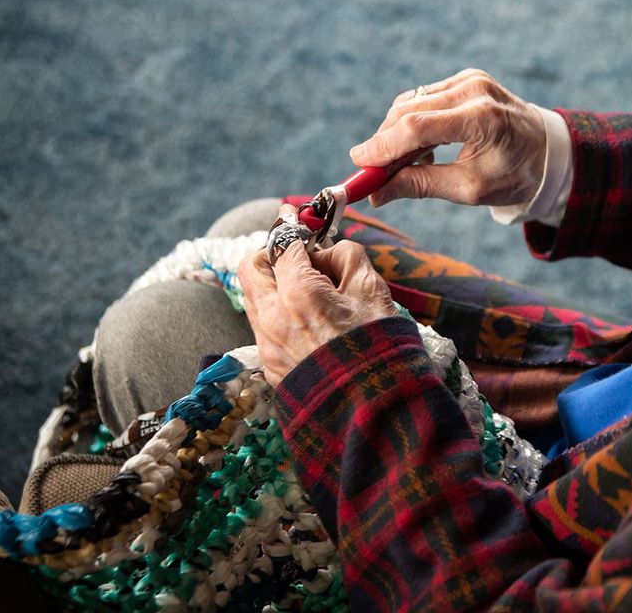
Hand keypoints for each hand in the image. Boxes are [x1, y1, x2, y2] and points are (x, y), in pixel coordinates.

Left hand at [238, 207, 396, 384]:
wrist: (375, 409)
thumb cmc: (380, 346)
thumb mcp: (374, 290)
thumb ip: (346, 257)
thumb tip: (327, 253)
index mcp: (299, 293)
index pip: (283, 244)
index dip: (295, 229)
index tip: (301, 221)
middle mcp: (273, 318)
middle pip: (251, 267)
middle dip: (271, 254)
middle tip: (298, 258)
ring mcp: (268, 346)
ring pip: (255, 300)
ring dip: (275, 287)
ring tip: (310, 294)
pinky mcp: (272, 368)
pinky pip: (266, 329)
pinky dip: (281, 316)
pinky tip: (312, 325)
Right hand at [349, 69, 545, 207]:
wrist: (548, 152)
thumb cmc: (514, 175)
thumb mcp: (471, 189)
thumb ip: (422, 185)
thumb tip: (376, 194)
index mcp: (482, 118)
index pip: (417, 127)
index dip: (382, 146)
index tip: (359, 163)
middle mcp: (475, 89)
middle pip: (408, 110)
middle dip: (384, 142)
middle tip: (371, 173)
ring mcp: (471, 79)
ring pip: (412, 102)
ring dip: (397, 133)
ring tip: (401, 166)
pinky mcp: (467, 78)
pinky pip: (425, 98)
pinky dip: (414, 123)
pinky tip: (421, 150)